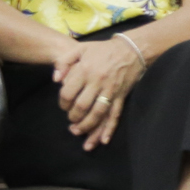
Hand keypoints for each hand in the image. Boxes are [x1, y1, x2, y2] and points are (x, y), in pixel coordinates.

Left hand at [55, 36, 144, 150]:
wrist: (133, 49)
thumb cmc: (104, 50)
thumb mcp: (80, 49)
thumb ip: (64, 61)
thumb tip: (56, 80)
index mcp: (85, 70)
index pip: (68, 93)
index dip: (62, 103)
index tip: (64, 105)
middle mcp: (97, 82)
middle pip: (81, 106)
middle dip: (73, 117)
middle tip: (71, 119)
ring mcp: (110, 91)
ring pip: (97, 114)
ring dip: (87, 126)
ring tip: (79, 131)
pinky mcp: (121, 96)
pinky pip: (115, 114)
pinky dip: (109, 129)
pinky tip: (103, 140)